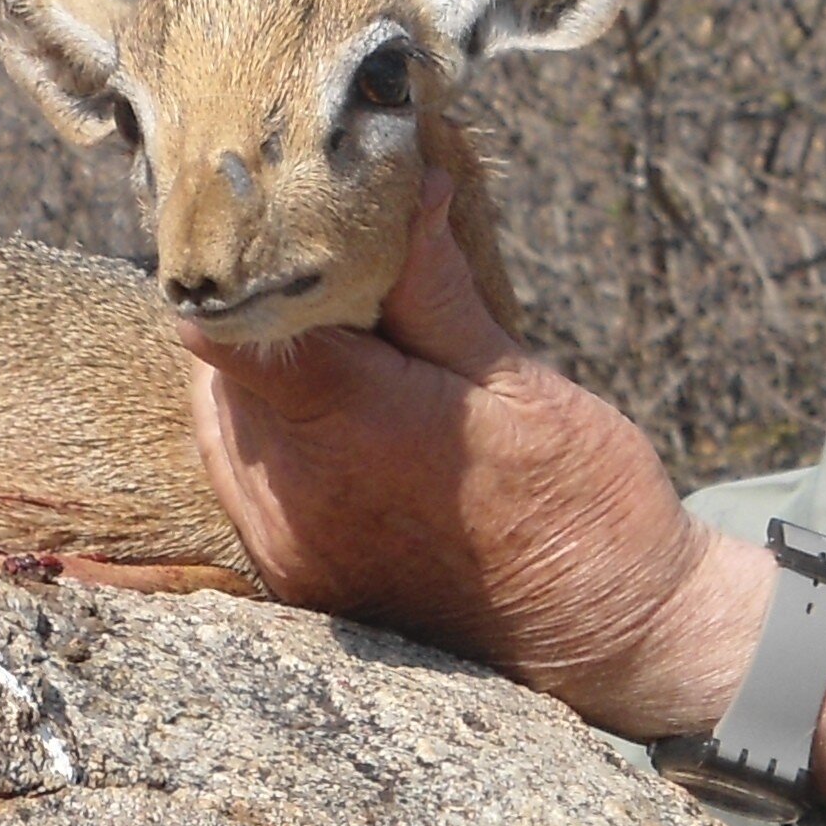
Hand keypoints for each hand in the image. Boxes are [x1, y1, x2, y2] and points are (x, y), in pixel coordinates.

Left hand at [177, 179, 825, 819]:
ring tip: (330, 328)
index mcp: (349, 425)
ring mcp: (285, 544)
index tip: (264, 216)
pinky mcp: (293, 576)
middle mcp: (293, 493)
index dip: (231, 261)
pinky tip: (337, 405)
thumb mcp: (518, 379)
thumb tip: (402, 182)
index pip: (224, 322)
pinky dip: (274, 429)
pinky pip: (247, 476)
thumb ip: (433, 285)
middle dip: (255, 307)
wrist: (610, 643)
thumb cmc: (582, 506)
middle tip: (309, 257)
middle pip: (214, 368)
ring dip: (261, 368)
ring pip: (223, 420)